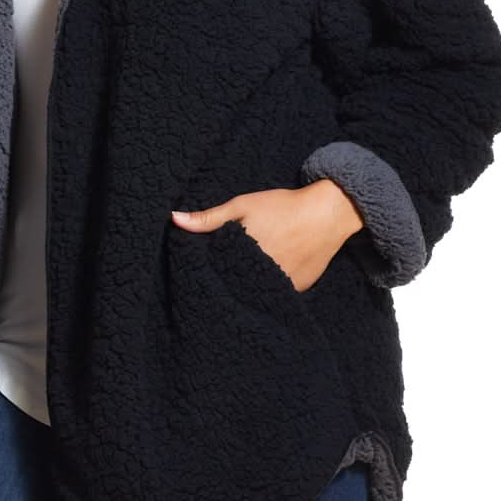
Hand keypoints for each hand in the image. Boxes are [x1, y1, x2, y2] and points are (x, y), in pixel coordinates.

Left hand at [171, 182, 363, 292]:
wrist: (327, 213)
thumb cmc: (282, 206)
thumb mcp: (242, 205)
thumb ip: (209, 217)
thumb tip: (174, 219)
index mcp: (243, 256)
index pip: (215, 274)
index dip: (209, 273)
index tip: (203, 272)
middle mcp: (260, 275)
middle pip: (234, 286)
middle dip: (227, 283)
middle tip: (225, 275)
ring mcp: (280, 286)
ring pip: (255, 293)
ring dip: (247, 288)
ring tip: (242, 280)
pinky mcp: (297, 290)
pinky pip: (276, 295)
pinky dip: (268, 289)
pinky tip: (263, 281)